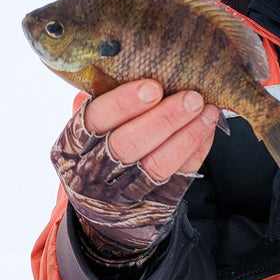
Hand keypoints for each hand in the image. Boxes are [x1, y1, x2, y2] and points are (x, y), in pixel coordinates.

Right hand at [51, 79, 219, 263]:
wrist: (105, 215)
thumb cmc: (100, 153)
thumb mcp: (90, 133)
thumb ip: (105, 104)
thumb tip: (129, 64)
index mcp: (71, 146)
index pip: (95, 120)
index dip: (123, 103)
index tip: (153, 86)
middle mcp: (91, 173)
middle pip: (127, 145)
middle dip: (163, 119)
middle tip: (191, 97)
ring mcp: (121, 195)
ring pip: (156, 165)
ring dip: (186, 135)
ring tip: (207, 110)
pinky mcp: (150, 207)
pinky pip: (178, 178)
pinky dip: (196, 151)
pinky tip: (207, 129)